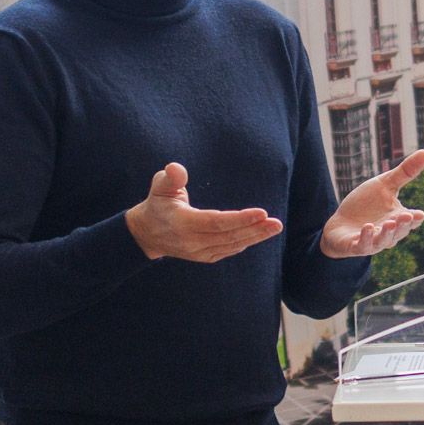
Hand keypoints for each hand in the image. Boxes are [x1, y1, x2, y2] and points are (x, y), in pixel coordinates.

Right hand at [124, 162, 283, 262]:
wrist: (147, 234)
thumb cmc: (157, 204)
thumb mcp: (159, 186)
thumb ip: (170, 177)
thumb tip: (176, 168)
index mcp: (182, 223)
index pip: (216, 222)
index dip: (240, 219)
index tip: (262, 212)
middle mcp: (191, 241)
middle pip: (229, 236)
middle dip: (254, 229)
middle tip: (276, 223)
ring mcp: (198, 252)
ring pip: (231, 245)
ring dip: (254, 237)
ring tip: (274, 227)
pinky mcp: (204, 256)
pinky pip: (227, 250)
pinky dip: (243, 243)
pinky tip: (257, 235)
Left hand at [319, 149, 423, 258]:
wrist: (341, 223)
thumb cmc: (366, 204)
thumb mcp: (384, 185)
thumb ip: (405, 173)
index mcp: (397, 217)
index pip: (411, 220)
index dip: (415, 218)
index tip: (420, 214)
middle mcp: (388, 233)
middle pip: (399, 231)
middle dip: (403, 224)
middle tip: (407, 216)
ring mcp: (373, 241)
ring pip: (383, 240)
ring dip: (387, 232)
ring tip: (389, 223)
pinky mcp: (356, 246)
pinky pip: (363, 245)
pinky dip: (366, 237)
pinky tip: (367, 227)